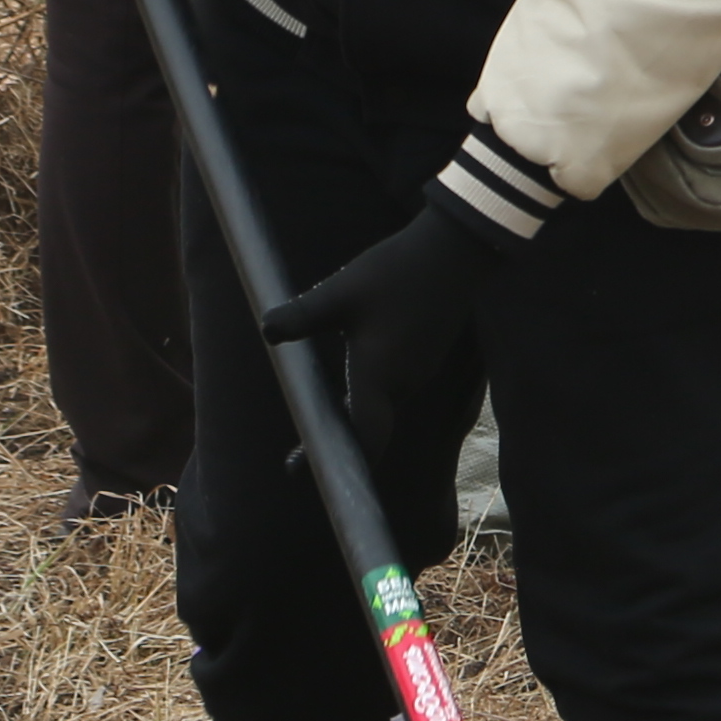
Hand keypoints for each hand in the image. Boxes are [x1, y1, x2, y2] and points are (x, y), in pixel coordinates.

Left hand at [262, 193, 515, 541]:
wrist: (454, 251)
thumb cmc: (396, 272)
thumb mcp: (342, 293)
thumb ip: (303, 315)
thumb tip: (265, 329)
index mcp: (381, 376)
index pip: (363, 438)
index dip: (334, 459)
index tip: (300, 470)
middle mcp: (404, 383)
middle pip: (370, 428)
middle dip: (338, 440)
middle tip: (300, 451)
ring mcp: (420, 370)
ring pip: (382, 406)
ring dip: (356, 416)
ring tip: (323, 419)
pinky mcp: (427, 355)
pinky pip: (395, 387)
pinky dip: (372, 394)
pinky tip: (356, 377)